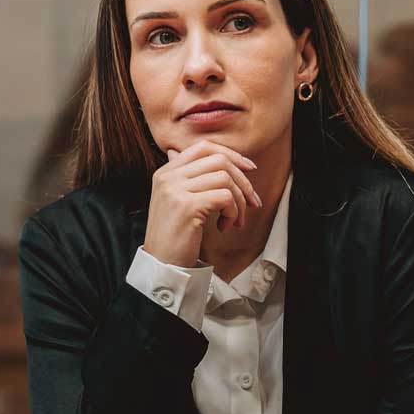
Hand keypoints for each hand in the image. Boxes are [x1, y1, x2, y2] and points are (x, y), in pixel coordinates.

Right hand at [143, 139, 259, 267]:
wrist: (161, 265)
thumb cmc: (175, 236)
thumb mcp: (179, 201)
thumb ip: (192, 178)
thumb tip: (219, 158)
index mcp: (166, 172)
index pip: (203, 147)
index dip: (231, 155)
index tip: (248, 169)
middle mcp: (168, 177)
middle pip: (218, 160)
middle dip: (242, 181)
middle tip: (252, 202)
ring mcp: (176, 190)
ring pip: (225, 178)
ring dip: (239, 201)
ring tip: (234, 220)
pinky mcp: (187, 206)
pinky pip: (225, 197)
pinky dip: (233, 212)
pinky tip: (224, 226)